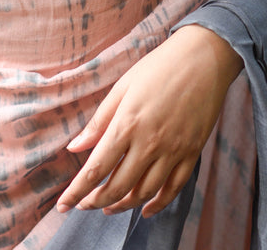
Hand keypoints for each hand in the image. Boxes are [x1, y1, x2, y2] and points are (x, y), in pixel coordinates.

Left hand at [56, 24, 242, 217]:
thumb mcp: (122, 86)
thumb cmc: (158, 67)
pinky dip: (157, 204)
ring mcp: (173, 151)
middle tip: (84, 205)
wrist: (203, 58)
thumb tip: (74, 148)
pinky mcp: (192, 153)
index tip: (63, 205)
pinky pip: (173, 189)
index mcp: (127, 123)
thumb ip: (99, 121)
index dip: (77, 191)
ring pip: (145, 193)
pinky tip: (145, 208)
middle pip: (118, 187)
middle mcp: (150, 143)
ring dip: (123, 205)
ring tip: (108, 206)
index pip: (96, 168)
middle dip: (96, 201)